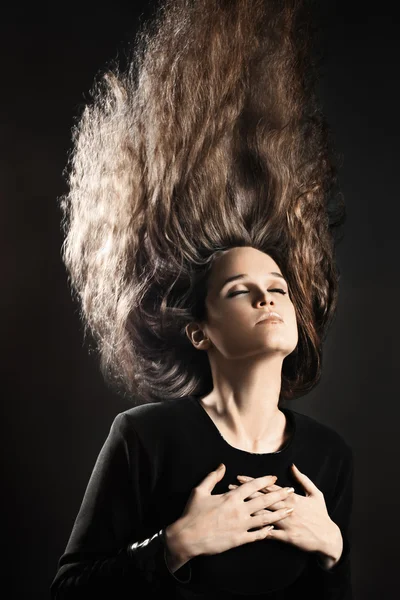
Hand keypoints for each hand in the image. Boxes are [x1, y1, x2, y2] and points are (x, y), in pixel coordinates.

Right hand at [176, 463, 294, 558]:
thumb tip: (222, 466)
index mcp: (231, 497)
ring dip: (279, 513)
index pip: (252, 486)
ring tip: (291, 510)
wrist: (187, 537)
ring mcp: (240, 525)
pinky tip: (273, 528)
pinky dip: (266, 531)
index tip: (274, 478)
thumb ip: (213, 477)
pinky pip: (256, 535)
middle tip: (291, 492)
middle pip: (264, 500)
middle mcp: (239, 510)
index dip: (265, 480)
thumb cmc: (192, 513)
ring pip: (265, 518)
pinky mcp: (239, 539)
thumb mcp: (200, 491)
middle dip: (280, 495)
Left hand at [229, 464, 338, 554]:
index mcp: (293, 497)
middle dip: (245, 493)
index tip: (239, 477)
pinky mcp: (288, 537)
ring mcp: (287, 523)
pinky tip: (246, 528)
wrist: (329, 538)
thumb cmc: (321, 515)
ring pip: (264, 514)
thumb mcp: (316, 494)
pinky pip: (270, 533)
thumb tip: (293, 466)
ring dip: (247, 509)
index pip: (269, 487)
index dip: (253, 481)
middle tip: (229, 488)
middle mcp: (288, 508)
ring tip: (233, 505)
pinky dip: (258, 530)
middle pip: (262, 498)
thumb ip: (303, 479)